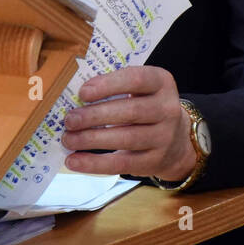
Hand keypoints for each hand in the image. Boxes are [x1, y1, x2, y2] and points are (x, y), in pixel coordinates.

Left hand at [62, 66, 196, 181]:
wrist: (175, 140)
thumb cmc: (145, 106)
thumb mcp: (139, 90)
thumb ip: (113, 87)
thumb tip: (75, 98)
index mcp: (161, 82)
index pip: (137, 79)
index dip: (108, 85)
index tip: (83, 93)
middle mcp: (168, 109)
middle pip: (130, 111)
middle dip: (95, 116)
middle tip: (69, 120)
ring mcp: (164, 137)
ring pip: (126, 139)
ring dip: (91, 140)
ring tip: (68, 139)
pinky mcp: (154, 161)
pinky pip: (122, 164)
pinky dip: (95, 163)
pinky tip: (74, 161)